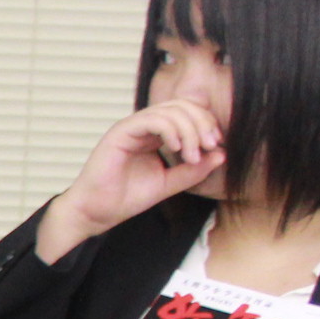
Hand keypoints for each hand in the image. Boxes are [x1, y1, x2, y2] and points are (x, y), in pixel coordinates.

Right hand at [37, 98, 227, 262]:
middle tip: (210, 146)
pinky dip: (171, 130)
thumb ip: (193, 171)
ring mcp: (131, 127)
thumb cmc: (126, 198)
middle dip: (203, 123)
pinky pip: (153, 119)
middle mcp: (143, 126)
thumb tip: (221, 154)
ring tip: (193, 155)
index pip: (187, 114)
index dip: (206, 125)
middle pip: (182, 105)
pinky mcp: (121, 132)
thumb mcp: (169, 184)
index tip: (216, 147)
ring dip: (190, 130)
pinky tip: (177, 149)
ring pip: (170, 110)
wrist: (97, 212)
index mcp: (154, 135)